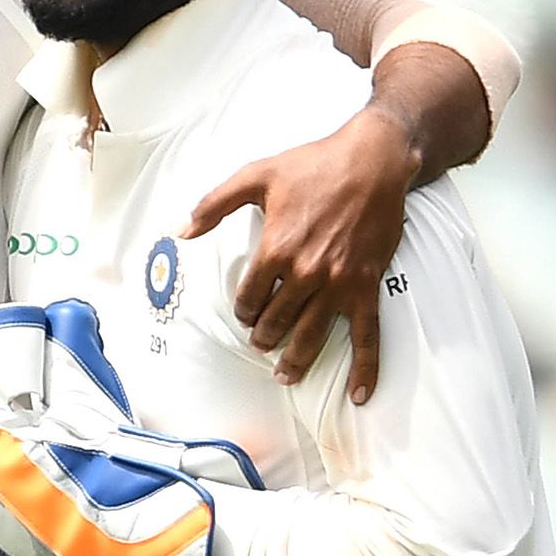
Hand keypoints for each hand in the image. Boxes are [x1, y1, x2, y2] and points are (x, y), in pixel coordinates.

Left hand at [181, 104, 417, 402]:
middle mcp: (307, 272)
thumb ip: (214, 204)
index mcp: (277, 247)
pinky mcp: (367, 286)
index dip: (244, 310)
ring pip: (312, 335)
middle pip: (278, 321)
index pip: (250, 296)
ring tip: (285, 374)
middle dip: (265, 337)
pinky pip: (367, 335)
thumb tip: (182, 230)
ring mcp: (339, 283)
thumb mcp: (256, 175)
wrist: (372, 161)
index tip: (246, 313)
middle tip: (261, 345)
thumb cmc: (314, 165)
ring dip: (296, 360)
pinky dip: (366, 368)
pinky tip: (360, 394)